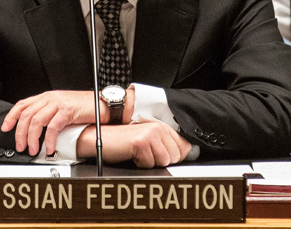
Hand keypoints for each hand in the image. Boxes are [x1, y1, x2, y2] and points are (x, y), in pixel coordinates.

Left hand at [2, 90, 97, 155]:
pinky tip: (50, 148)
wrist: (102, 104)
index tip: (6, 128)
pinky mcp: (67, 111)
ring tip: (33, 149)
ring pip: (36, 121)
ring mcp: (58, 103)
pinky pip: (52, 127)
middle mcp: (50, 98)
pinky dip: (48, 140)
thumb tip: (35, 129)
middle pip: (27, 115)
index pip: (22, 104)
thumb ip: (48, 113)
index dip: (11, 116)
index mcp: (47, 97)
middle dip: (20, 133)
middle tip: (21, 146)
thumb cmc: (84, 107)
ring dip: (32, 138)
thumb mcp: (62, 107)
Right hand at [77, 122, 191, 167]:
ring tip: (138, 154)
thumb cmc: (123, 141)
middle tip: (145, 154)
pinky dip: (140, 164)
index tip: (161, 156)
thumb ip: (166, 144)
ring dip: (150, 163)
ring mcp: (150, 134)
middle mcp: (158, 128)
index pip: (184, 147)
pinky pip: (150, 164)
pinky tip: (132, 155)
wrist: (101, 137)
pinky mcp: (141, 143)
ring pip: (164, 162)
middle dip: (161, 161)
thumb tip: (188, 154)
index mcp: (162, 126)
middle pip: (175, 157)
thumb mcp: (148, 139)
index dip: (174, 157)